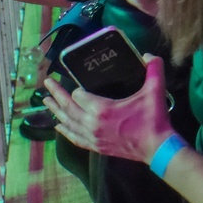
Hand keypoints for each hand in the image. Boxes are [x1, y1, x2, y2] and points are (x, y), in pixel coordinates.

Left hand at [42, 55, 171, 163]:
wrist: (156, 148)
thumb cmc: (153, 119)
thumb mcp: (155, 91)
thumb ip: (154, 69)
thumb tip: (148, 55)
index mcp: (102, 109)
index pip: (79, 96)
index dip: (78, 88)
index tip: (79, 83)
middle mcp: (92, 124)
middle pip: (68, 108)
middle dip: (56, 95)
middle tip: (46, 84)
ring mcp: (92, 137)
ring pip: (68, 123)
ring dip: (56, 111)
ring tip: (46, 102)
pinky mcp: (96, 146)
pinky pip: (74, 138)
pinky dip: (65, 131)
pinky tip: (59, 126)